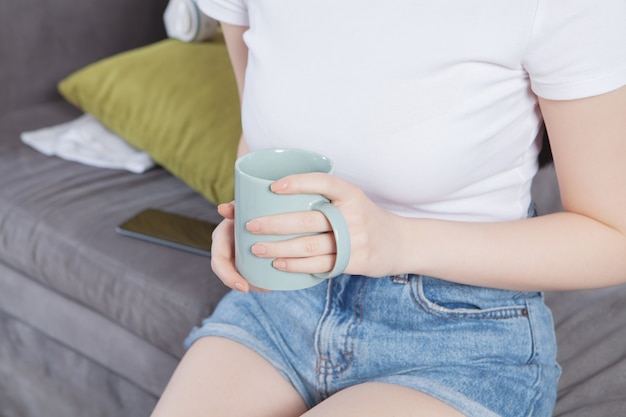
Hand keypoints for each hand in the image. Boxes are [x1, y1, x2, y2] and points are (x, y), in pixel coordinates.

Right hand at [210, 202, 267, 292]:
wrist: (256, 205)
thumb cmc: (248, 204)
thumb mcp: (241, 204)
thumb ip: (234, 206)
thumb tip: (222, 209)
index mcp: (221, 238)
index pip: (219, 262)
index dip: (229, 277)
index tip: (244, 287)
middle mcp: (226, 248)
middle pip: (230, 273)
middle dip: (244, 285)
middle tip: (264, 289)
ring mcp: (236, 254)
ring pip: (242, 275)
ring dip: (255, 284)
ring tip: (272, 287)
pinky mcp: (247, 257)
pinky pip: (251, 271)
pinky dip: (261, 279)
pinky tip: (274, 283)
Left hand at [248, 173, 401, 277]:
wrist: (400, 243)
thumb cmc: (365, 218)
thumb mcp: (352, 200)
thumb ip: (324, 198)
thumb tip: (277, 195)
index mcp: (351, 194)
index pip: (323, 182)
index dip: (298, 183)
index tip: (273, 186)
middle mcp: (353, 215)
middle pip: (308, 219)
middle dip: (274, 223)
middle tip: (250, 224)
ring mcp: (354, 240)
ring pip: (308, 245)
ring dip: (278, 247)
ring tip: (256, 247)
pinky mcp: (353, 262)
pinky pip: (319, 265)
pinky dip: (295, 265)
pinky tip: (277, 263)